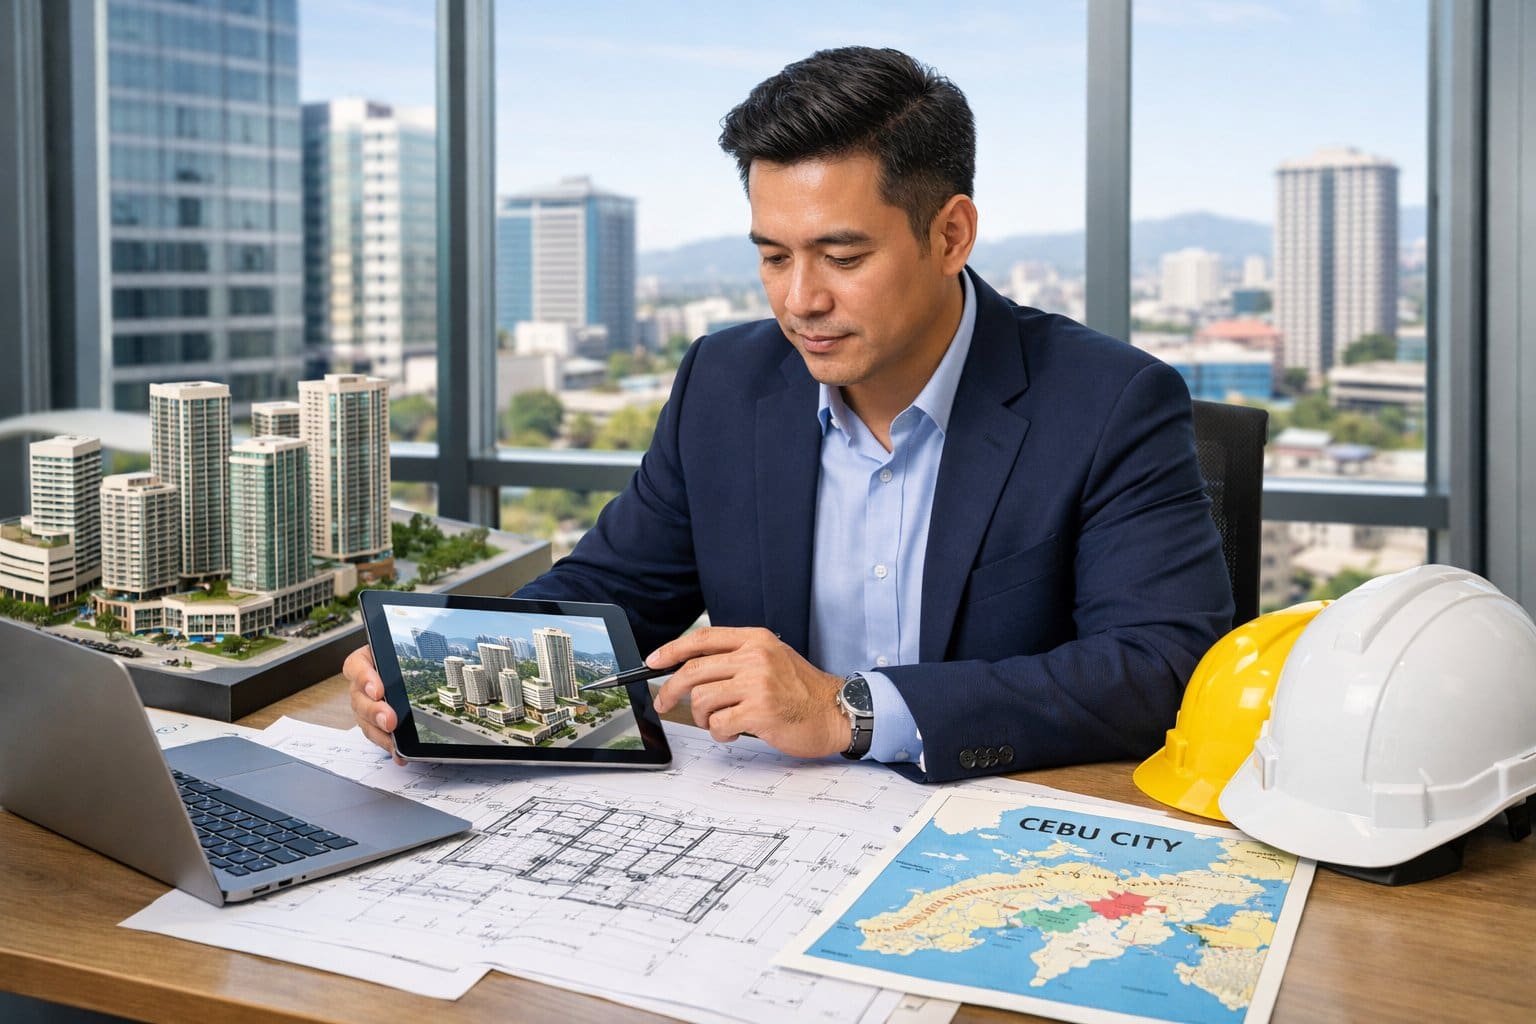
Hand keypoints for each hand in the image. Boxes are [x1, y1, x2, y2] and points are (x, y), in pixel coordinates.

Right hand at [344, 645, 405, 764]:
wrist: (412, 671)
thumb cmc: (406, 660)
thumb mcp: (406, 653)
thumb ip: (413, 656)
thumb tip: (435, 660)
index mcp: (367, 661)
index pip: (356, 666)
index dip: (364, 679)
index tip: (378, 690)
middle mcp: (362, 685)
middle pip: (359, 699)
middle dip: (374, 712)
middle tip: (389, 720)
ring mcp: (366, 705)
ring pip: (365, 721)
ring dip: (379, 733)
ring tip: (394, 742)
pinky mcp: (374, 723)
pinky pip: (376, 735)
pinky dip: (388, 745)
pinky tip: (399, 753)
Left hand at [649, 626, 849, 758]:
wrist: (836, 712)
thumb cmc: (802, 691)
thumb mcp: (772, 658)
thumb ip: (737, 657)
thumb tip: (690, 669)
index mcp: (756, 639)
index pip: (702, 639)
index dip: (671, 650)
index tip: (653, 661)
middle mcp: (755, 657)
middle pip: (693, 670)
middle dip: (670, 691)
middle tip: (664, 704)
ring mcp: (758, 683)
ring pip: (702, 700)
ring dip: (703, 718)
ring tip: (720, 722)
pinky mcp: (760, 711)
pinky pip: (718, 724)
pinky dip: (720, 734)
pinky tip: (735, 732)